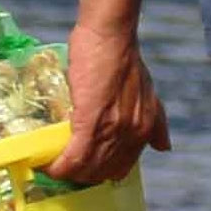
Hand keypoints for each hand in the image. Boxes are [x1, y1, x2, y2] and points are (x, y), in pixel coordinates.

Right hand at [52, 15, 170, 185]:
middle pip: (102, 172)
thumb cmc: (124, 57)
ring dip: (66, 172)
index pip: (121, 168)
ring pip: (86, 168)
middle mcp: (131, 134)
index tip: (83, 168)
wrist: (111, 35)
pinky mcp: (90, 121)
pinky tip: (46, 165)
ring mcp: (112, 130)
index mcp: (144, 129)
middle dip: (80, 175)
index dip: (99, 173)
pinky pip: (73, 157)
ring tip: (50, 165)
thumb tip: (164, 147)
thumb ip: (157, 121)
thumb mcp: (149, 93)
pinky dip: (58, 166)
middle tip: (62, 167)